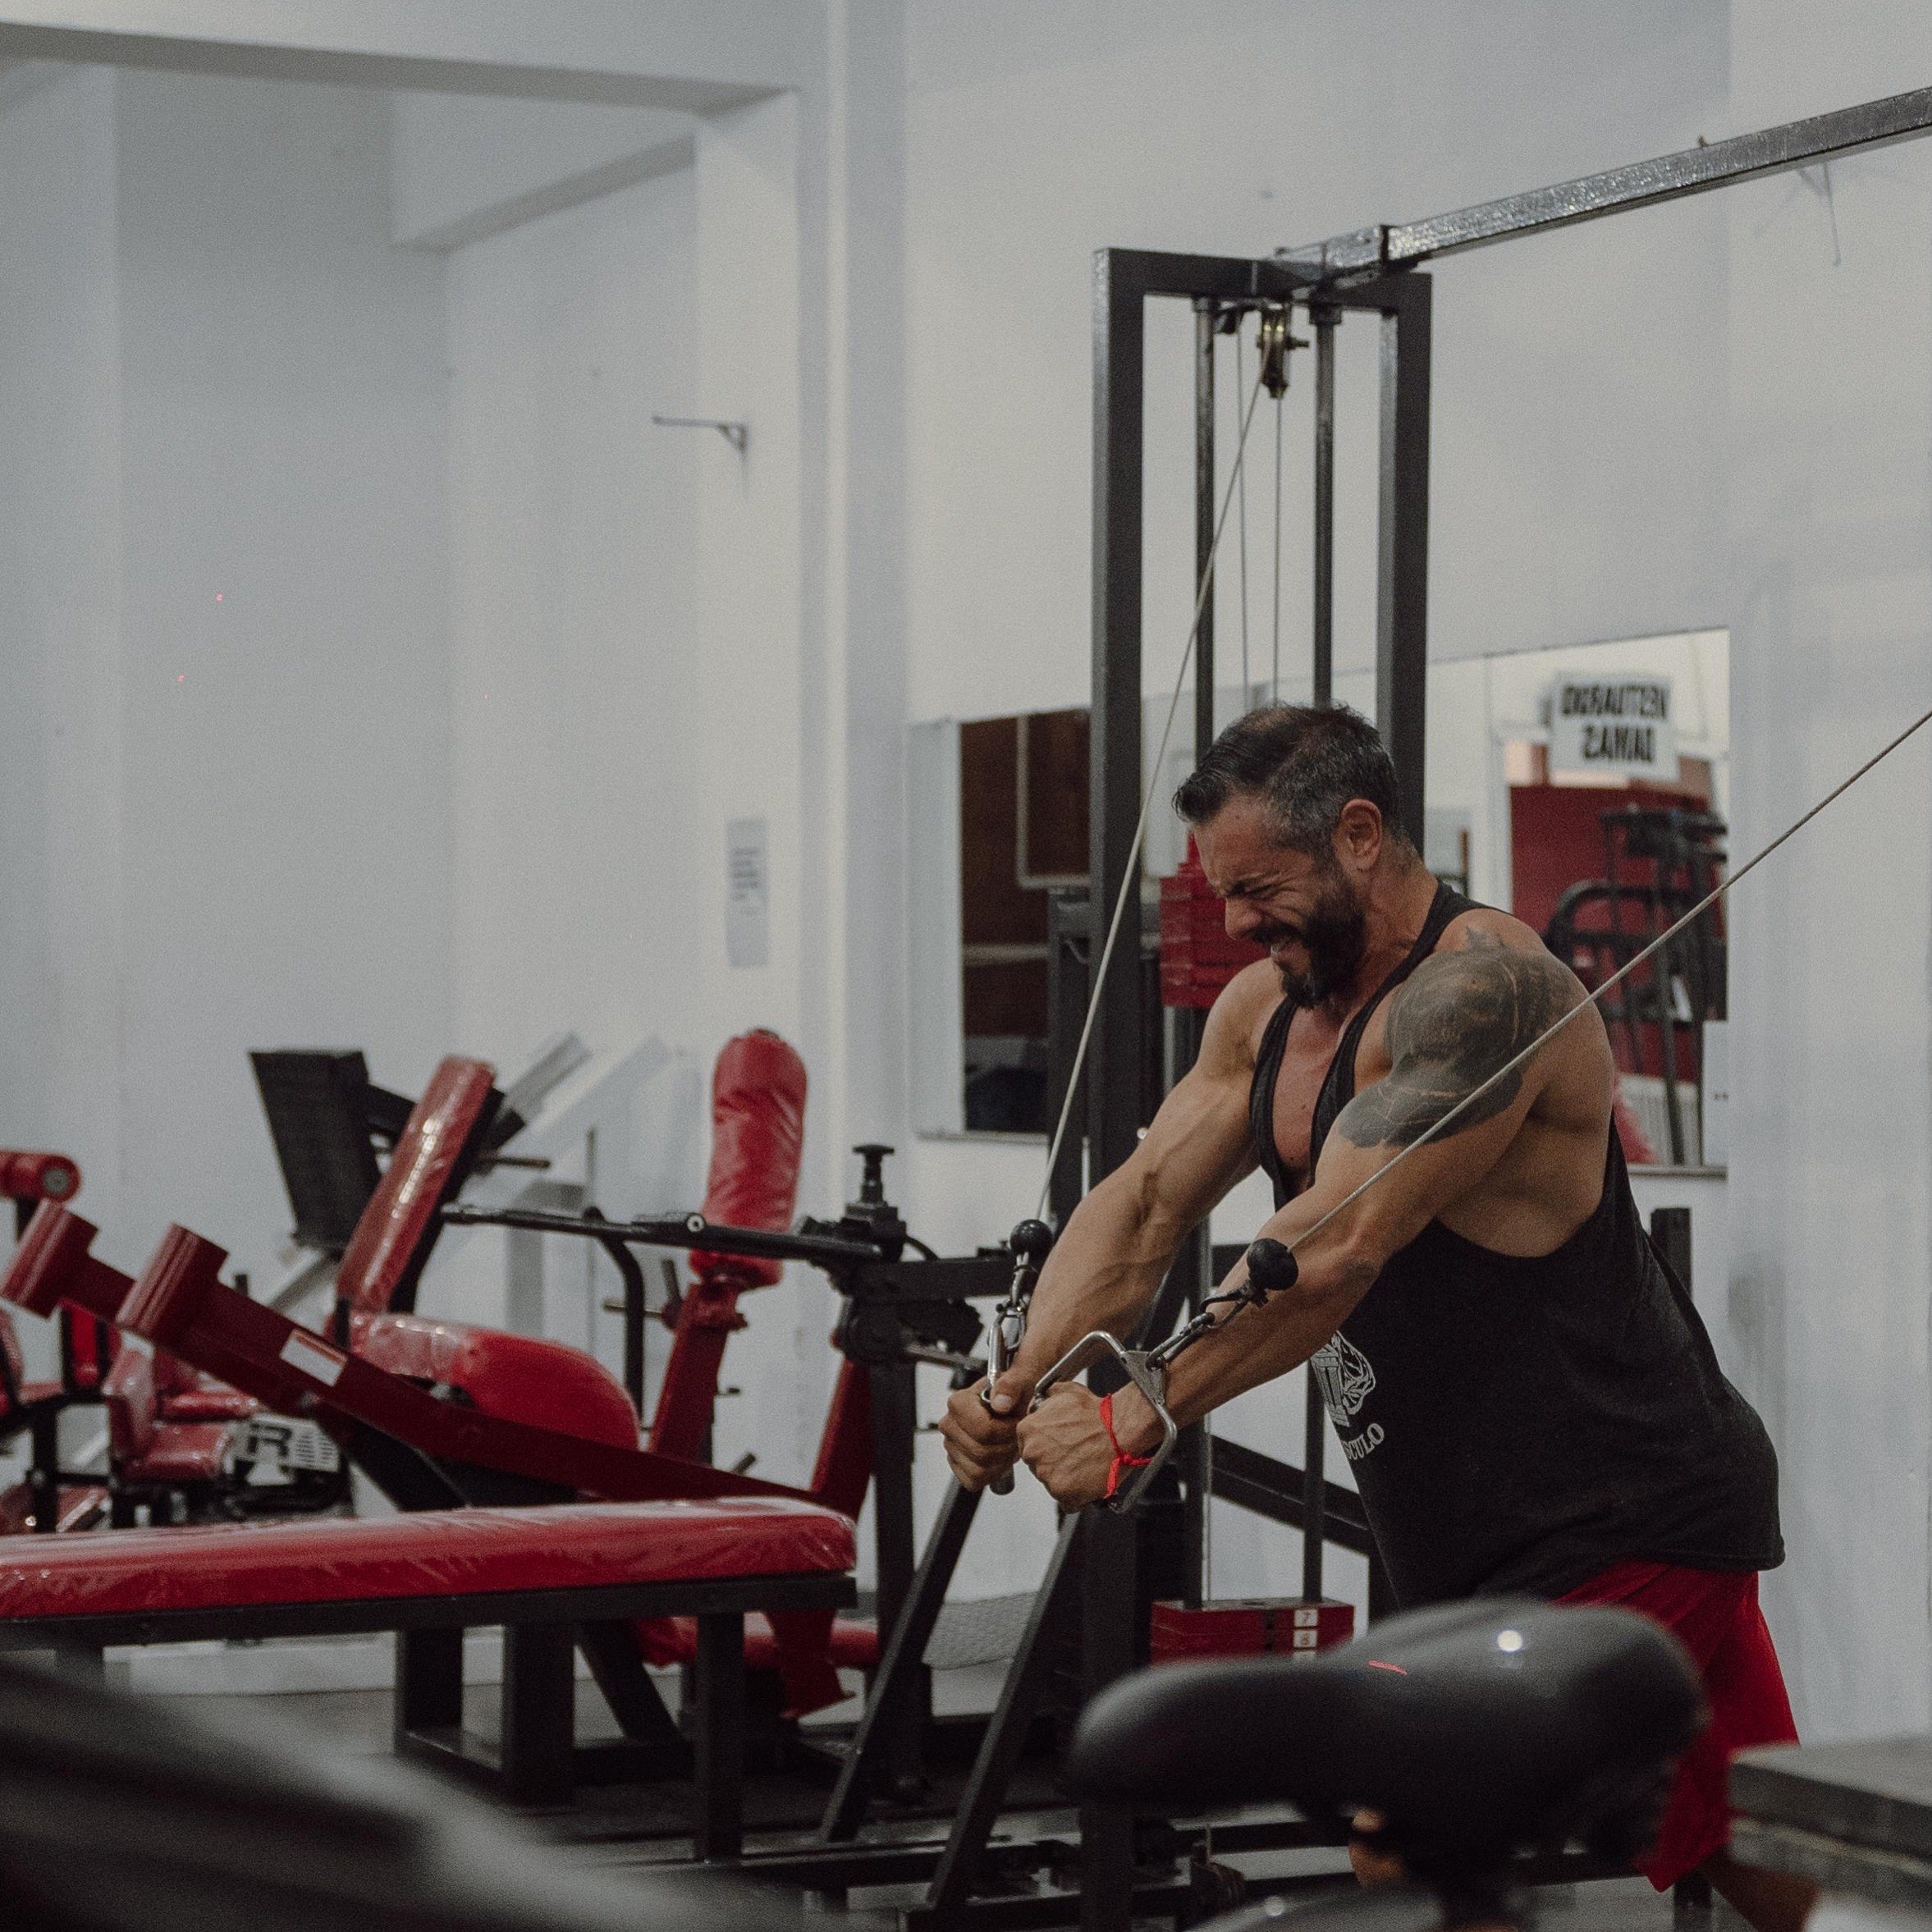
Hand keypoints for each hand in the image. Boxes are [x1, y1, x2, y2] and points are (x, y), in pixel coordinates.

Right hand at [939, 1374, 1026, 1490]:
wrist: (1016, 1399)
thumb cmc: (1017, 1389)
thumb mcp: (1022, 1378)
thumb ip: (1012, 1384)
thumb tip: (1001, 1402)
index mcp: (959, 1402)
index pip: (984, 1431)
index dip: (1007, 1431)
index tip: (1016, 1421)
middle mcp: (950, 1424)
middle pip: (982, 1453)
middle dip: (1007, 1447)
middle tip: (1016, 1434)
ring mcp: (951, 1445)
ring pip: (979, 1470)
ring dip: (1001, 1461)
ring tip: (1009, 1443)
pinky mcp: (957, 1462)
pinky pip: (973, 1480)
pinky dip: (992, 1473)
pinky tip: (1000, 1455)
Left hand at [1015, 1383, 1113, 1510]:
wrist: (1119, 1429)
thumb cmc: (1097, 1413)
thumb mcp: (1064, 1391)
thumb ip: (1044, 1399)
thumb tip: (1039, 1405)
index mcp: (1027, 1430)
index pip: (1028, 1444)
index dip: (1046, 1445)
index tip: (1059, 1446)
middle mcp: (1032, 1453)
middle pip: (1038, 1465)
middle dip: (1054, 1462)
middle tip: (1075, 1455)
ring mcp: (1046, 1475)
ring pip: (1051, 1483)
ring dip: (1066, 1478)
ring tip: (1084, 1466)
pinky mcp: (1063, 1493)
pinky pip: (1066, 1501)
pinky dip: (1077, 1496)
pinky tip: (1088, 1480)